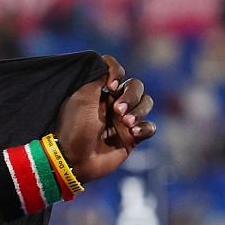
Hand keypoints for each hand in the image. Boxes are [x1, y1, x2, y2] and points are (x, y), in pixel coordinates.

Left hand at [54, 54, 155, 183]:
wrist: (73, 160)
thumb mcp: (82, 97)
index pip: (118, 73)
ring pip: (146, 104)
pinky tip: (133, 133)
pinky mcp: (132, 138)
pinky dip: (145, 127)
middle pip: (137, 87)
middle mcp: (114, 104)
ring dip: (139, 110)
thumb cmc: (75, 128)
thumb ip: (97, 76)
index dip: (118, 74)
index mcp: (100, 93)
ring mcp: (124, 121)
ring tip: (126, 122)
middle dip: (131, 95)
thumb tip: (108, 64)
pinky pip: (150, 127)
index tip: (110, 85)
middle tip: (117, 110)